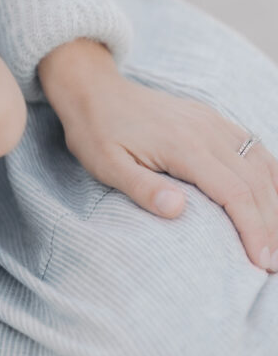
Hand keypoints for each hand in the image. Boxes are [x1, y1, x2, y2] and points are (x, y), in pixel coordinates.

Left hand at [40, 40, 277, 271]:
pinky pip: (254, 149)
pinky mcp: (212, 120)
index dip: (254, 229)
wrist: (94, 91)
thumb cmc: (96, 132)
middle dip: (271, 225)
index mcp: (183, 146)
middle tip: (273, 263)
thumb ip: (141, 187)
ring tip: (274, 239)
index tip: (261, 262)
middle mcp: (207, 132)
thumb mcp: (105, 165)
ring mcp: (213, 123)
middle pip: (256, 183)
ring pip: (262, 165)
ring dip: (274, 202)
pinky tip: (271, 199)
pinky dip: (270, 176)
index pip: (235, 193)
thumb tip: (178, 210)